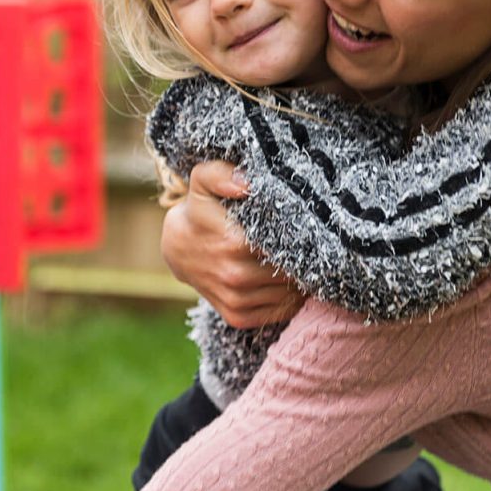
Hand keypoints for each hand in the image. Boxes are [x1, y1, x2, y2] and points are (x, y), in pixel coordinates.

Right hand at [161, 160, 303, 327]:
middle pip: (292, 269)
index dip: (303, 237)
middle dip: (304, 258)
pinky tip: (286, 280)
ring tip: (300, 261)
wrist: (178, 248)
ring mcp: (236, 299)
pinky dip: (289, 299)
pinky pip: (280, 311)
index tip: (310, 228)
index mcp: (234, 241)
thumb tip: (247, 184)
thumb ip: (221, 173)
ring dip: (299, 279)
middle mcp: (235, 275)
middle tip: (313, 245)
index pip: (287, 244)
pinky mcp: (238, 317)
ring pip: (289, 293)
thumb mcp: (203, 180)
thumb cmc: (200, 209)